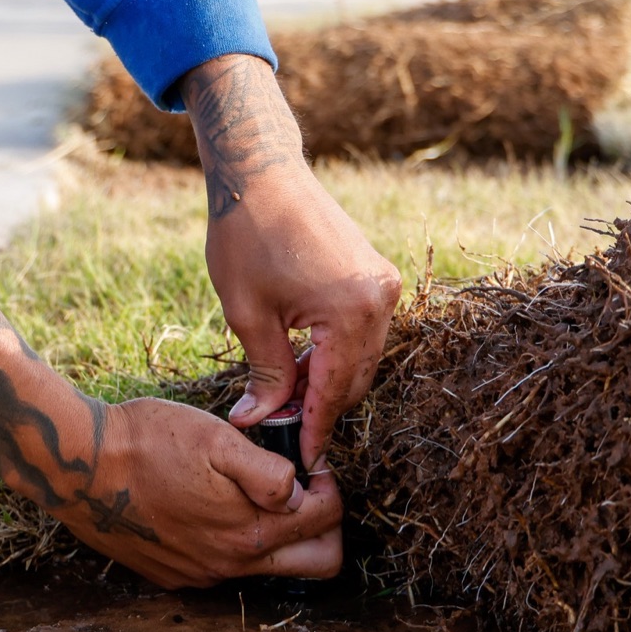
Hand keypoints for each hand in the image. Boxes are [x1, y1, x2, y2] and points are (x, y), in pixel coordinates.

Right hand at [54, 396, 342, 586]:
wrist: (78, 467)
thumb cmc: (147, 442)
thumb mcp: (217, 440)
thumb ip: (268, 473)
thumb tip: (299, 492)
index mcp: (249, 533)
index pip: (328, 523)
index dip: (329, 486)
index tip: (310, 464)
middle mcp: (230, 565)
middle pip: (317, 564)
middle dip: (325, 527)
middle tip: (304, 489)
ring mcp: (201, 575)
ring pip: (269, 566)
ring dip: (278, 533)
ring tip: (252, 490)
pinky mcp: (175, 576)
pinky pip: (225, 566)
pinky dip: (234, 540)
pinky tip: (210, 504)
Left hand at [182, 55, 401, 468]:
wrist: (262, 172)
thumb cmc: (246, 236)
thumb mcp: (247, 314)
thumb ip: (265, 374)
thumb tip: (258, 422)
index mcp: (350, 312)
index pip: (334, 391)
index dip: (316, 429)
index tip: (304, 459)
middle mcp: (379, 300)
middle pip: (355, 380)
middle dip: (322, 408)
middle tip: (284, 428)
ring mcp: (384, 286)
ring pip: (362, 360)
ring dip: (329, 382)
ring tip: (287, 396)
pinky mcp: (378, 276)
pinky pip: (363, 334)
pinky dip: (336, 354)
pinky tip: (302, 362)